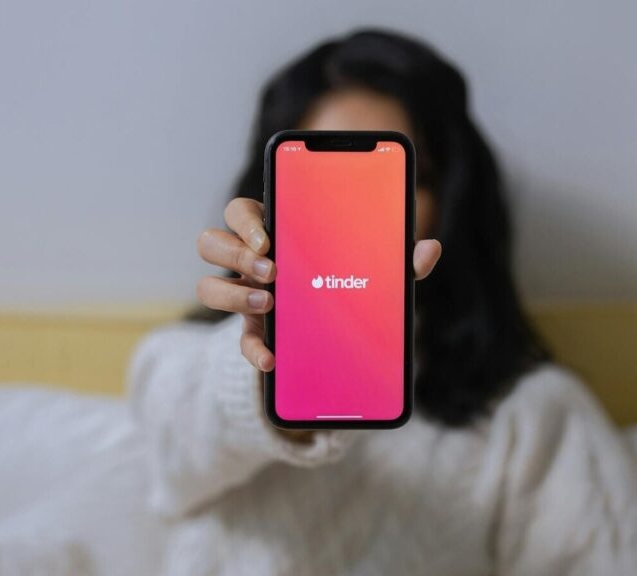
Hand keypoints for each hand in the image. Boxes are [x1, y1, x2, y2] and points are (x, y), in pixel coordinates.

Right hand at [197, 197, 441, 372]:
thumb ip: (399, 260)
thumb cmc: (350, 284)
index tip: (268, 235)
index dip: (245, 219)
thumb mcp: (376, 273)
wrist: (338, 338)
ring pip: (207, 285)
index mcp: (276, 233)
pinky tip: (273, 360)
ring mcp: (246, 297)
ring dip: (231, 292)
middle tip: (273, 270)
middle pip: (211, 241)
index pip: (240, 211)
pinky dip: (253, 351)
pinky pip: (237, 340)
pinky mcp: (254, 333)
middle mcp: (251, 262)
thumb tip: (430, 248)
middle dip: (235, 252)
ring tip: (268, 303)